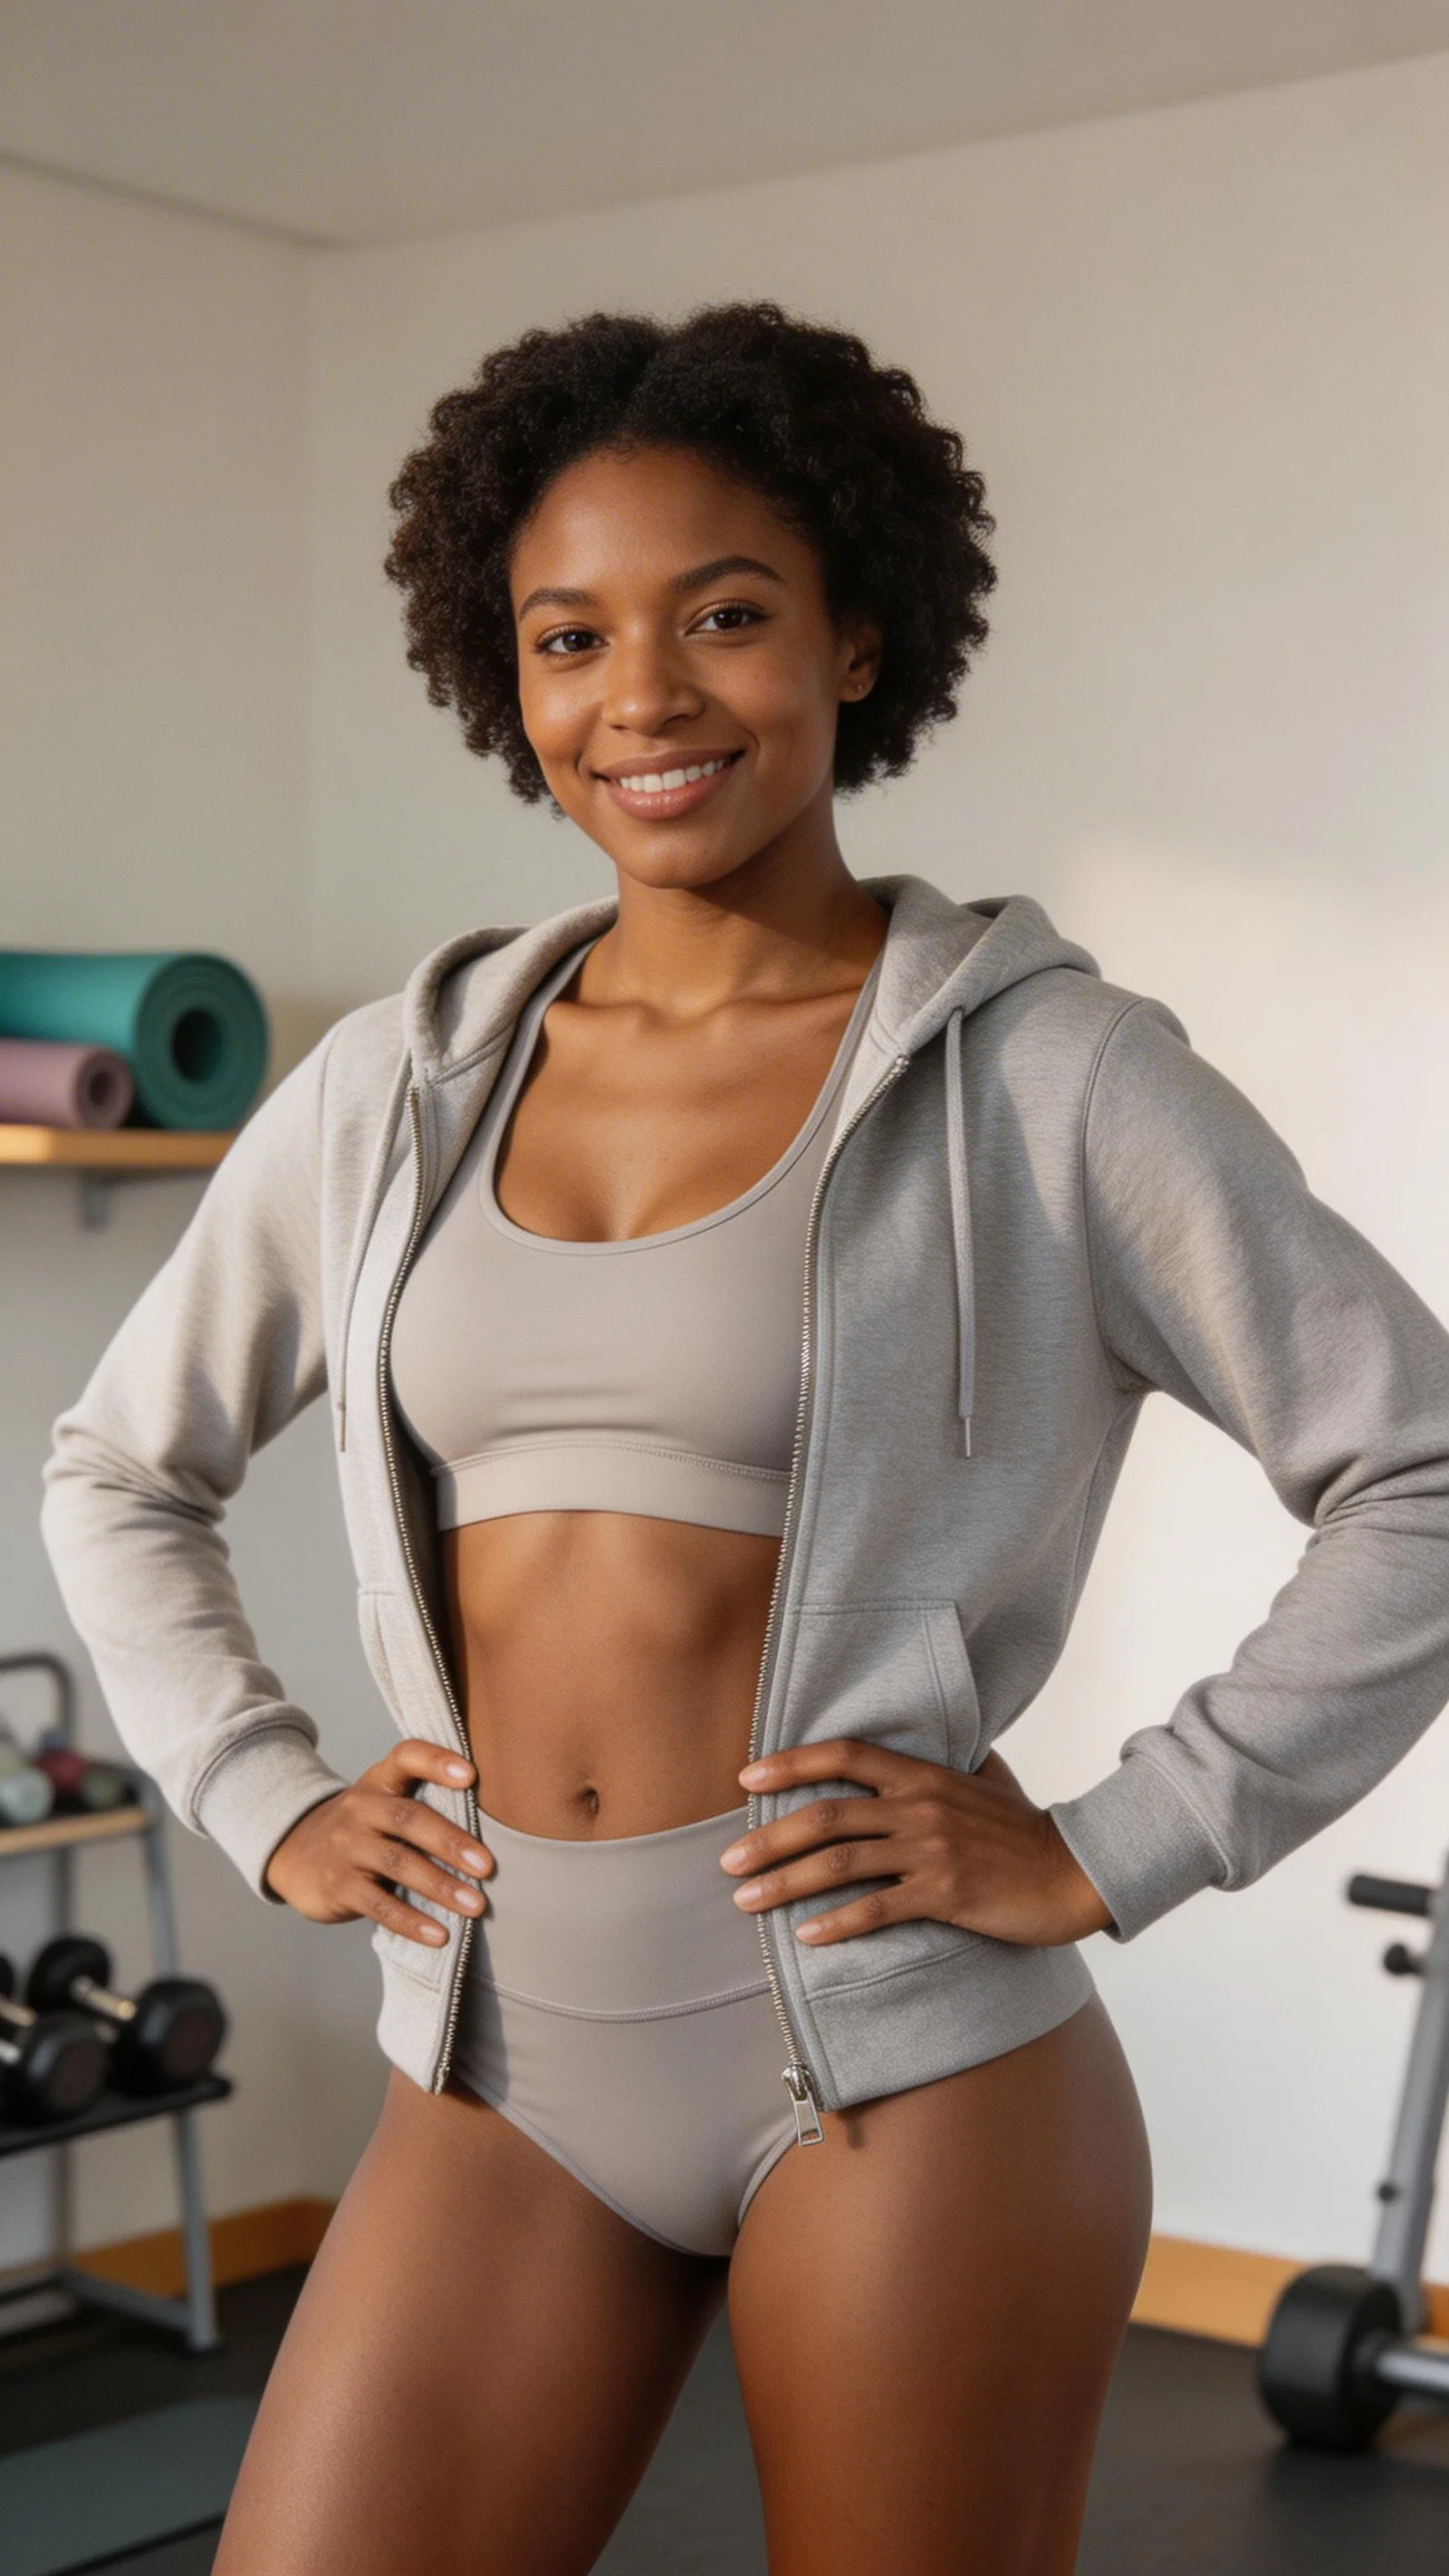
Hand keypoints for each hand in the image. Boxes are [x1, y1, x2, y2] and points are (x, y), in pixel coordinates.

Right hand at [263, 1740, 492, 1949]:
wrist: (294, 1855)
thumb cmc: (364, 1827)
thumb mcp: (384, 1800)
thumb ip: (425, 1800)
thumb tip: (498, 1823)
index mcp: (379, 1780)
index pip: (407, 1757)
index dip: (437, 1762)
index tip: (471, 1775)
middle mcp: (361, 1807)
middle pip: (409, 1818)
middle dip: (451, 1842)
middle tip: (487, 1866)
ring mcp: (347, 1846)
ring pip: (398, 1864)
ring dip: (440, 1886)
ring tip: (475, 1905)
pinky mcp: (339, 1885)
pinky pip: (379, 1905)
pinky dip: (411, 1921)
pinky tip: (439, 1935)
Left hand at [722, 1740, 1113, 1948]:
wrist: (1076, 1871)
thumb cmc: (1026, 1830)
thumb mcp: (988, 1779)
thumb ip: (950, 1763)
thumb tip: (937, 1740)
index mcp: (922, 1775)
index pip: (844, 1756)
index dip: (791, 1764)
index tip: (746, 1779)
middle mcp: (919, 1806)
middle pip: (825, 1816)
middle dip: (768, 1838)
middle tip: (727, 1860)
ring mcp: (931, 1851)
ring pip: (840, 1863)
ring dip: (785, 1883)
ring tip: (746, 1902)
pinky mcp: (945, 1895)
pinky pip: (877, 1908)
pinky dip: (837, 1922)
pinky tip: (805, 1935)